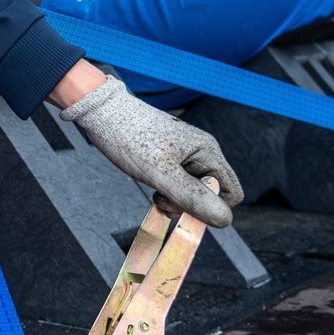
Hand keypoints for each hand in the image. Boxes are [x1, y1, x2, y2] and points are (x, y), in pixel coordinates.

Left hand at [60, 76, 243, 227]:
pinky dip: (167, 195)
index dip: (214, 208)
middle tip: (163, 197)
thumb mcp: (161, 173)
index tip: (186, 207)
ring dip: (175, 202)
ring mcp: (184, 159)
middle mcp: (200, 154)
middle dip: (189, 205)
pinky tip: (153, 190)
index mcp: (206, 151)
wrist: (102, 115)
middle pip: (210, 196)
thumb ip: (192, 197)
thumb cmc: (130, 136)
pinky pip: (178, 188)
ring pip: (192, 195)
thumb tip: (225, 220)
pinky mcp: (169, 163)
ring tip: (155, 192)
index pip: (231, 193)